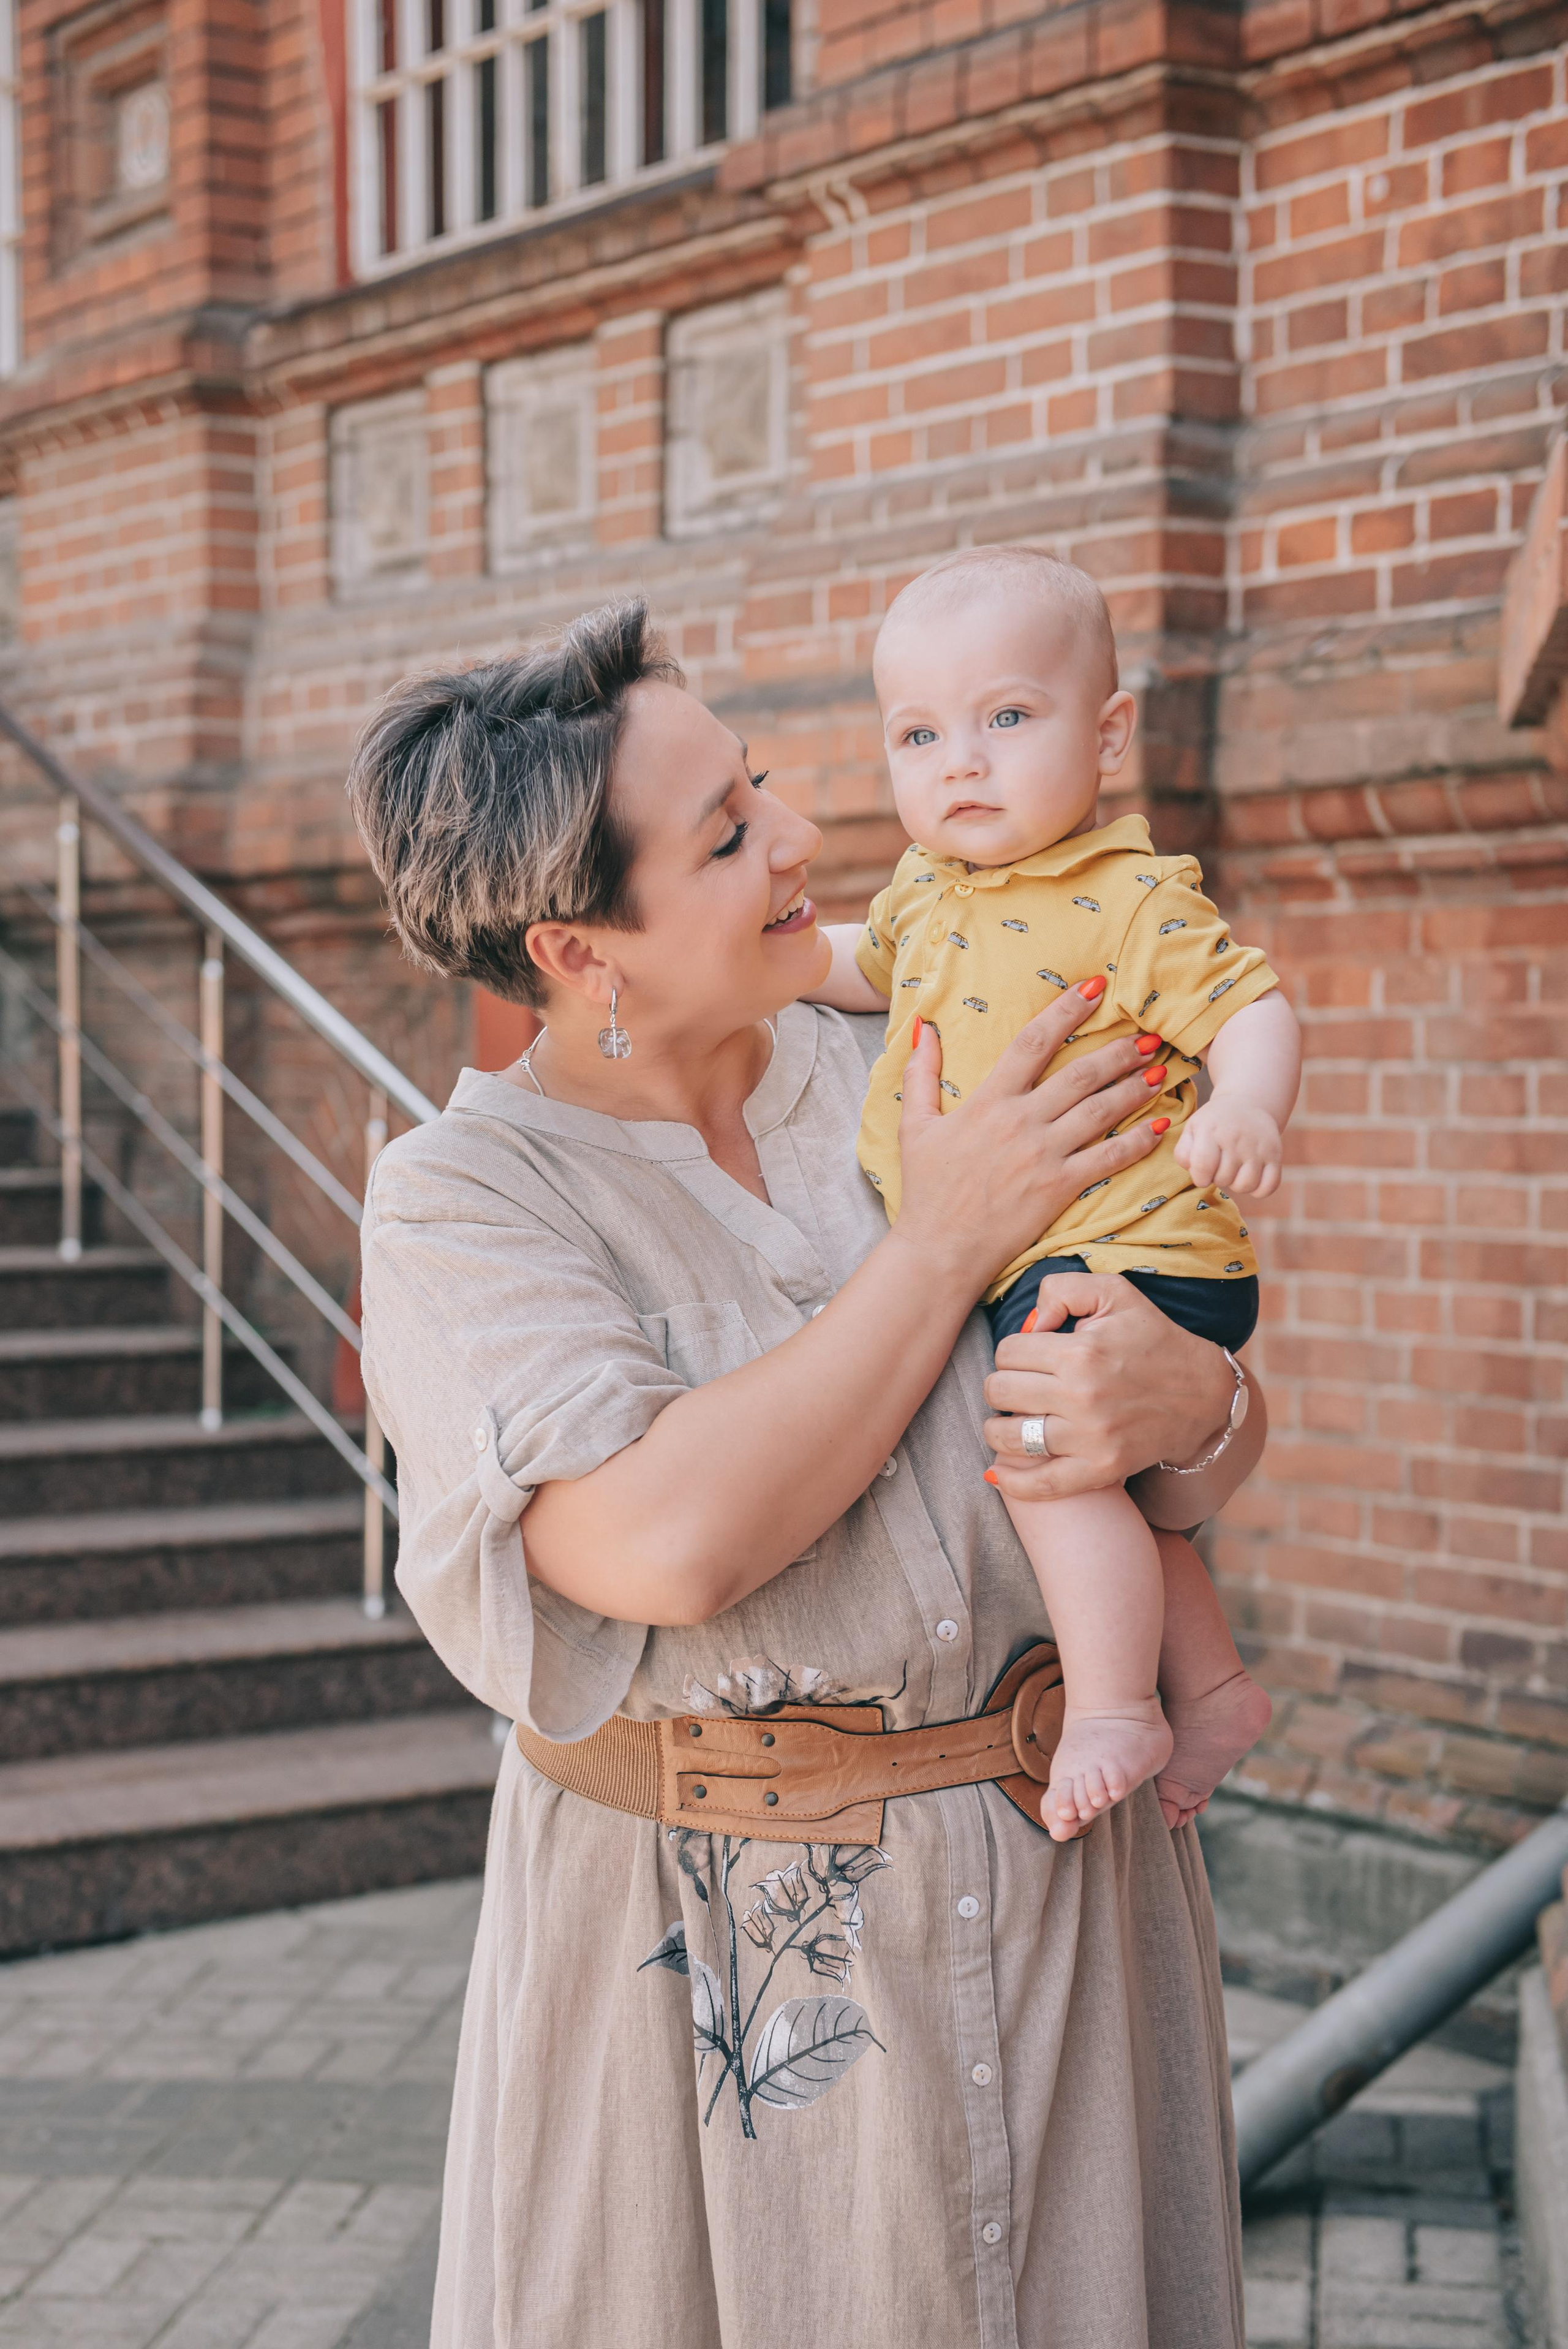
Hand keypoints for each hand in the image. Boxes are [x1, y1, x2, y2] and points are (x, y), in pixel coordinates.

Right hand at [893, 985, 1166, 1293]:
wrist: (940, 1249)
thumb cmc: (927, 1189)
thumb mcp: (915, 1125)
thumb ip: (921, 1073)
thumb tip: (923, 1027)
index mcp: (989, 1101)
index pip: (1033, 1041)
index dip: (1066, 1010)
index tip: (1095, 987)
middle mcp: (1021, 1121)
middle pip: (1080, 1073)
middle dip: (1119, 1050)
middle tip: (1149, 1034)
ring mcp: (1043, 1154)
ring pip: (1100, 1110)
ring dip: (1134, 1087)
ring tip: (1160, 1069)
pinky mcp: (1060, 1187)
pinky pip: (1108, 1158)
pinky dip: (1137, 1141)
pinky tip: (1160, 1126)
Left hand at [981, 1274, 1236, 1499]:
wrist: (1204, 1394)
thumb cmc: (1154, 1339)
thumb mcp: (1116, 1293)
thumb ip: (1063, 1289)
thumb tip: (1029, 1322)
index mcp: (1081, 1352)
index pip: (1007, 1353)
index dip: (1012, 1352)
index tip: (1030, 1357)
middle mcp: (1082, 1396)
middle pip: (1000, 1392)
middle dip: (1002, 1386)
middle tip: (1020, 1386)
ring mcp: (1091, 1438)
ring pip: (1009, 1437)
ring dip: (998, 1429)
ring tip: (1011, 1420)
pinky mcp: (1101, 1469)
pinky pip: (1042, 1485)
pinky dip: (1012, 1482)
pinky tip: (998, 1473)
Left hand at [1174, 1096, 1283, 1198]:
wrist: (1247, 1103)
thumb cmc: (1214, 1123)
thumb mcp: (1193, 1129)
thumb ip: (1184, 1153)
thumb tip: (1195, 1173)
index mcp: (1211, 1130)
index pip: (1203, 1167)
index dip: (1200, 1178)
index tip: (1202, 1173)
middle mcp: (1235, 1138)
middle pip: (1223, 1179)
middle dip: (1218, 1178)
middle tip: (1221, 1164)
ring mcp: (1257, 1147)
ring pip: (1245, 1186)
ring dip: (1237, 1184)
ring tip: (1235, 1169)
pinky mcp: (1275, 1154)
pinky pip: (1268, 1187)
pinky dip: (1259, 1190)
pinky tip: (1252, 1176)